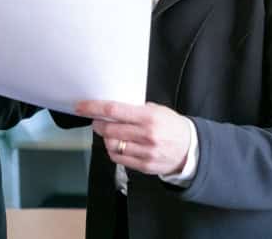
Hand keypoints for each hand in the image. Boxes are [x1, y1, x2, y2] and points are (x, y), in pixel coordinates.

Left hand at [76, 100, 191, 176]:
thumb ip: (135, 109)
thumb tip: (111, 108)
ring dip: (105, 138)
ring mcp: (145, 152)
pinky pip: (119, 158)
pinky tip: (117, 145)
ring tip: (109, 133)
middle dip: (98, 124)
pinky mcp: (144, 166)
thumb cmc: (171, 126)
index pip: (114, 110)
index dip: (94, 108)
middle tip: (97, 120)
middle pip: (109, 129)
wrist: (190, 149)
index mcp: (149, 117)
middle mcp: (146, 135)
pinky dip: (112, 150)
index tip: (81, 106)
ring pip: (112, 145)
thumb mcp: (157, 110)